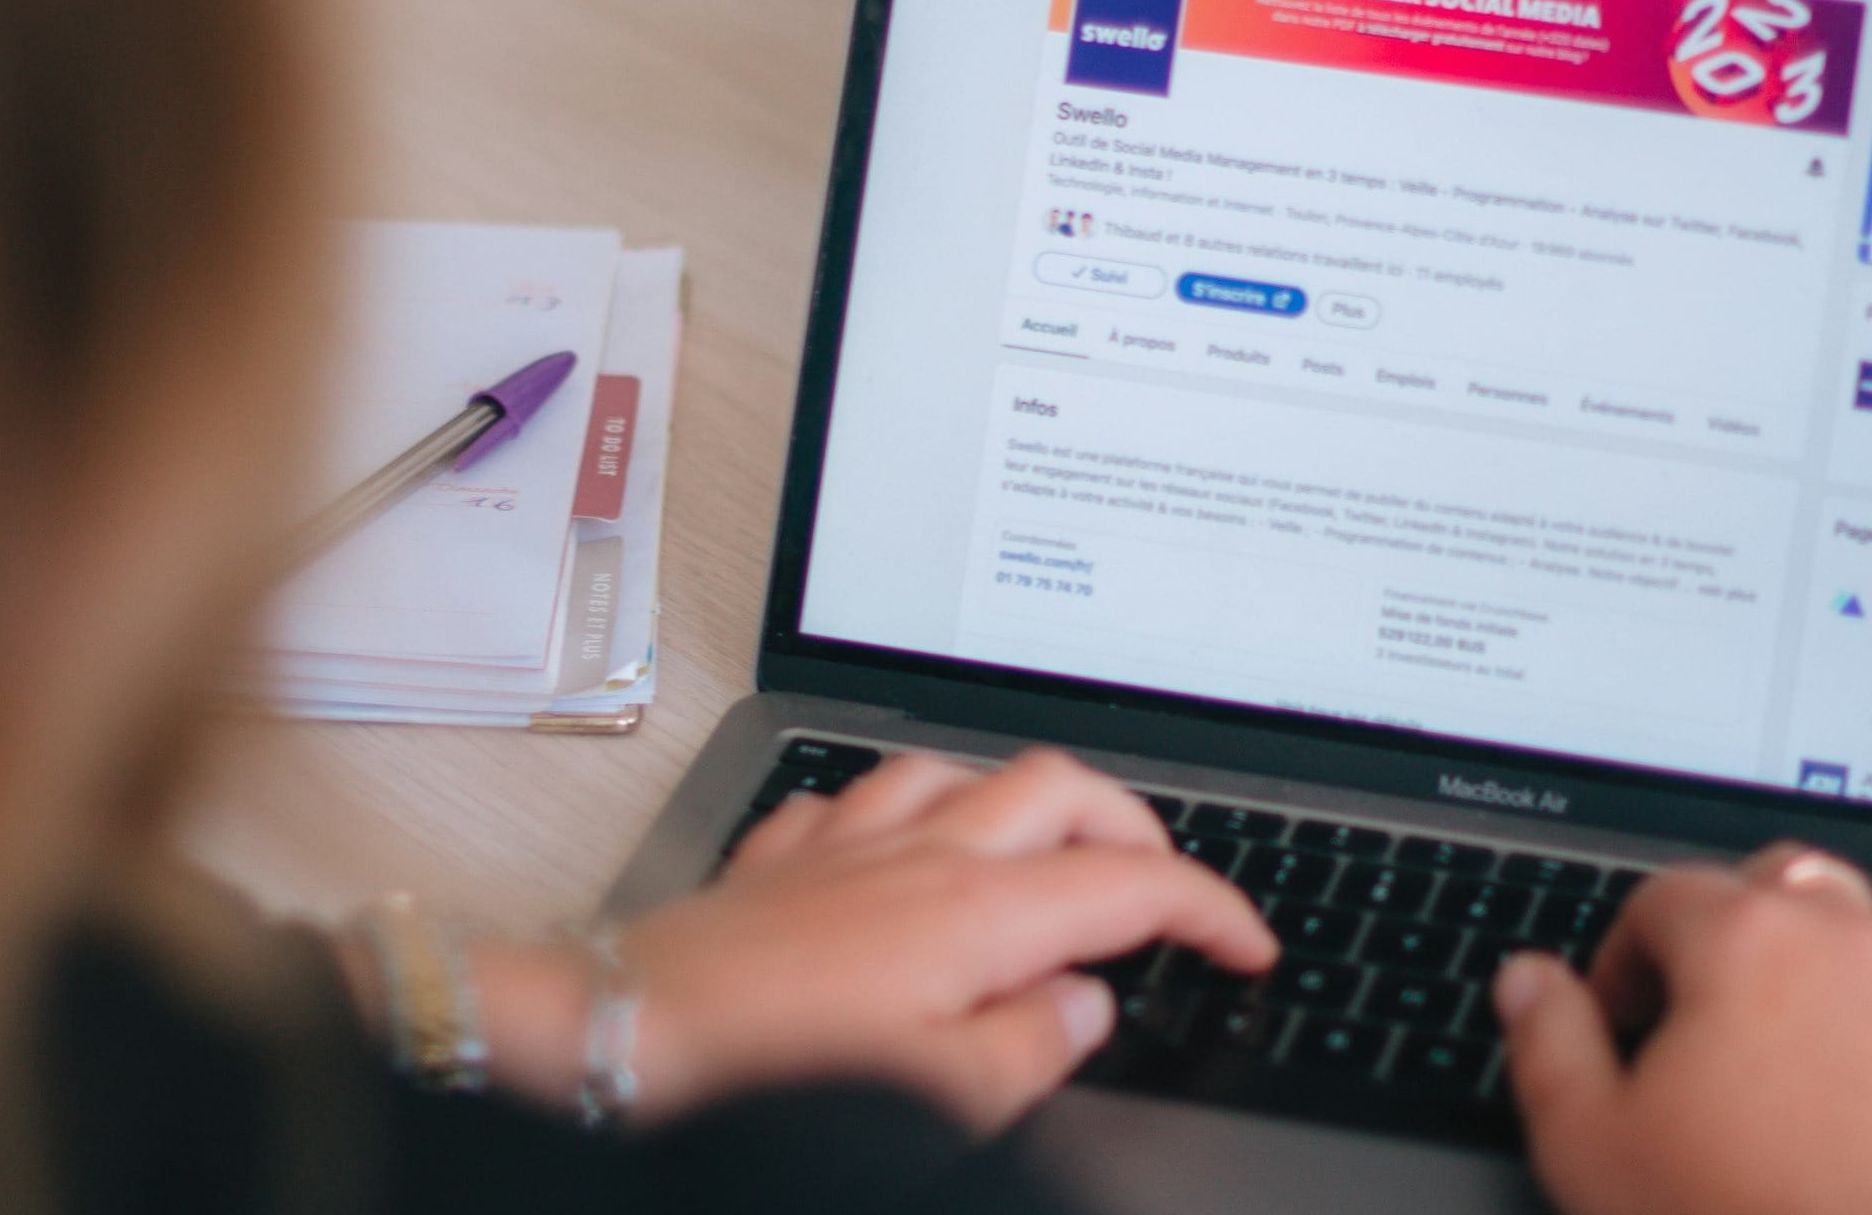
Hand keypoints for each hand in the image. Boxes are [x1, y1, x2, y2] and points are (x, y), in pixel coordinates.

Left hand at [610, 749, 1277, 1130]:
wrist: (623, 1038)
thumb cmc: (771, 1074)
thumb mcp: (940, 1099)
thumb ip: (1032, 1046)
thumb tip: (1084, 1007)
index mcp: (978, 909)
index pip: (1133, 886)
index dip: (1213, 910)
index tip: (1248, 946)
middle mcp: (922, 852)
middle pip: (1063, 788)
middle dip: (1136, 827)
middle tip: (1162, 891)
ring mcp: (848, 841)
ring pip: (968, 772)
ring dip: (1026, 802)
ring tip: (1047, 854)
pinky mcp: (782, 855)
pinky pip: (865, 799)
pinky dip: (914, 816)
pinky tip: (904, 851)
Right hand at [1495, 842, 1871, 1214]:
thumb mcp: (1592, 1145)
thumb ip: (1548, 1042)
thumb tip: (1528, 979)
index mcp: (1746, 941)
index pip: (1662, 898)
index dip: (1624, 958)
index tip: (1620, 1022)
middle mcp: (1855, 941)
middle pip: (1783, 883)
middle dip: (1738, 929)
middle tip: (1713, 1015)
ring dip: (1841, 955)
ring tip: (1812, 1034)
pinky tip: (1865, 1074)